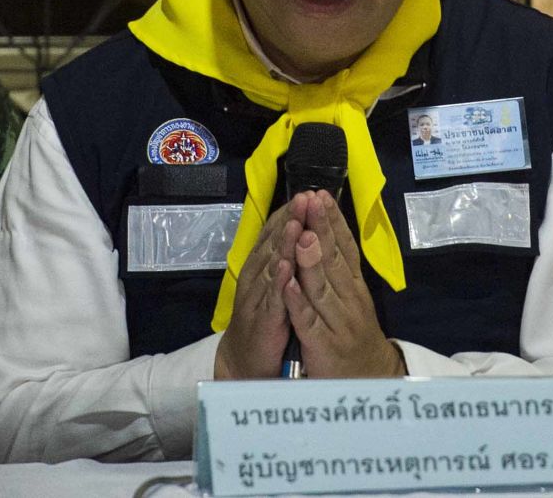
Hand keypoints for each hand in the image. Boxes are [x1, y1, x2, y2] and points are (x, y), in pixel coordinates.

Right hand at [215, 201, 296, 378]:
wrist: (245, 360)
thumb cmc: (265, 316)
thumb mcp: (275, 282)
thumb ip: (282, 254)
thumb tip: (296, 224)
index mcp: (262, 265)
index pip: (275, 232)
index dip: (290, 212)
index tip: (306, 192)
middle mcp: (256, 276)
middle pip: (273, 243)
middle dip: (289, 219)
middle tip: (303, 197)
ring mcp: (258, 298)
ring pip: (270, 266)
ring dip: (282, 245)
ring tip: (295, 224)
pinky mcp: (263, 321)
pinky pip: (272, 300)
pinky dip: (278, 283)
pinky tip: (286, 268)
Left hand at [282, 190, 404, 378]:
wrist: (370, 381)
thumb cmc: (354, 335)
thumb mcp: (352, 300)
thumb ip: (340, 271)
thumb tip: (329, 234)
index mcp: (354, 287)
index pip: (345, 247)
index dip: (334, 221)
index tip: (322, 195)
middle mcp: (350, 300)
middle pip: (335, 260)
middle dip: (322, 229)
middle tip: (312, 201)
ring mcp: (338, 323)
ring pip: (322, 288)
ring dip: (311, 260)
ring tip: (301, 234)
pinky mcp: (324, 347)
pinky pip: (309, 322)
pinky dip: (298, 304)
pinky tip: (288, 285)